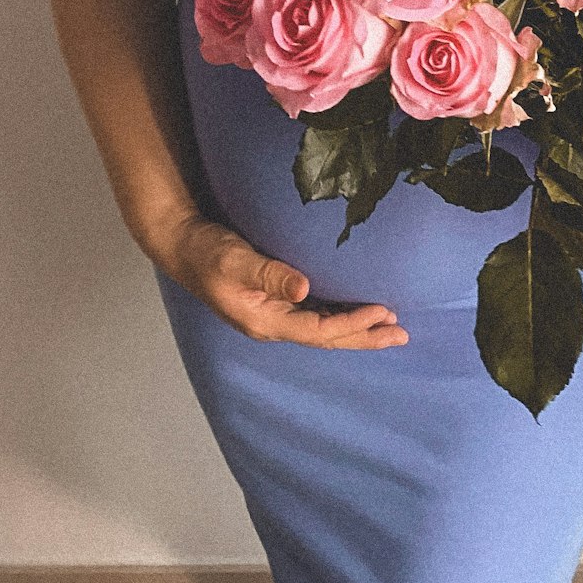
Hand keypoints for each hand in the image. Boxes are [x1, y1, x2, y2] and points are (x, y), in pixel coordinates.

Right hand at [151, 212, 408, 350]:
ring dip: (356, 328)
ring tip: (389, 326)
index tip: (384, 312)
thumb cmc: (206, 249)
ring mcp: (272, 316)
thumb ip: (269, 274)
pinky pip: (315, 317)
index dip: (353, 325)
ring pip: (323, 330)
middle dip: (365, 337)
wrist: (180, 243)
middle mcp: (272, 325)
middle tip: (402, 335)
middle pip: (327, 338)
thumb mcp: (234, 259)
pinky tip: (358, 311)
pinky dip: (340, 316)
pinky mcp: (273, 302)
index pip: (320, 331)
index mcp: (264, 322)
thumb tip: (303, 290)